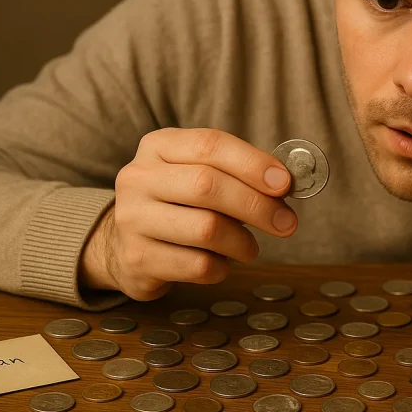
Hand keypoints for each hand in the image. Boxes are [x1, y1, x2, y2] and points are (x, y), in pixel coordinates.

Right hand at [79, 128, 295, 299]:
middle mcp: (138, 178)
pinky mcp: (137, 259)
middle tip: (286, 223)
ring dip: (242, 242)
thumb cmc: (178, 204)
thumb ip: (238, 174)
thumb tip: (285, 185)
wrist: (124, 245)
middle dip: (257, 206)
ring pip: (206, 229)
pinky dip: (222, 267)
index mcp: (158, 146)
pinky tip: (220, 263)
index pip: (210, 144)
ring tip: (249, 248)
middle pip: (208, 186)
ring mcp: (132, 219)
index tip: (285, 183)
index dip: (253, 163)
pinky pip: (198, 266)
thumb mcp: (198, 174)